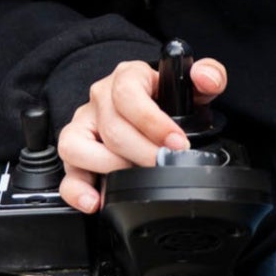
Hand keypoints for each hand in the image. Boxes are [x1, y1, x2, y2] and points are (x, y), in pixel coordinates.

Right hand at [57, 56, 226, 213]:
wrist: (147, 106)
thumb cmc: (167, 98)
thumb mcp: (191, 86)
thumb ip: (209, 75)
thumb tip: (206, 77)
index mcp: (127, 77)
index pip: (128, 93)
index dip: (152, 121)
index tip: (177, 142)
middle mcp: (100, 98)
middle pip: (111, 127)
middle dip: (142, 152)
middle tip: (164, 164)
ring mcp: (84, 125)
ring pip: (79, 146)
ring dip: (110, 168)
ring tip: (135, 178)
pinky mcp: (75, 152)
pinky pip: (66, 172)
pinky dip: (77, 190)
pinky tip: (95, 201)